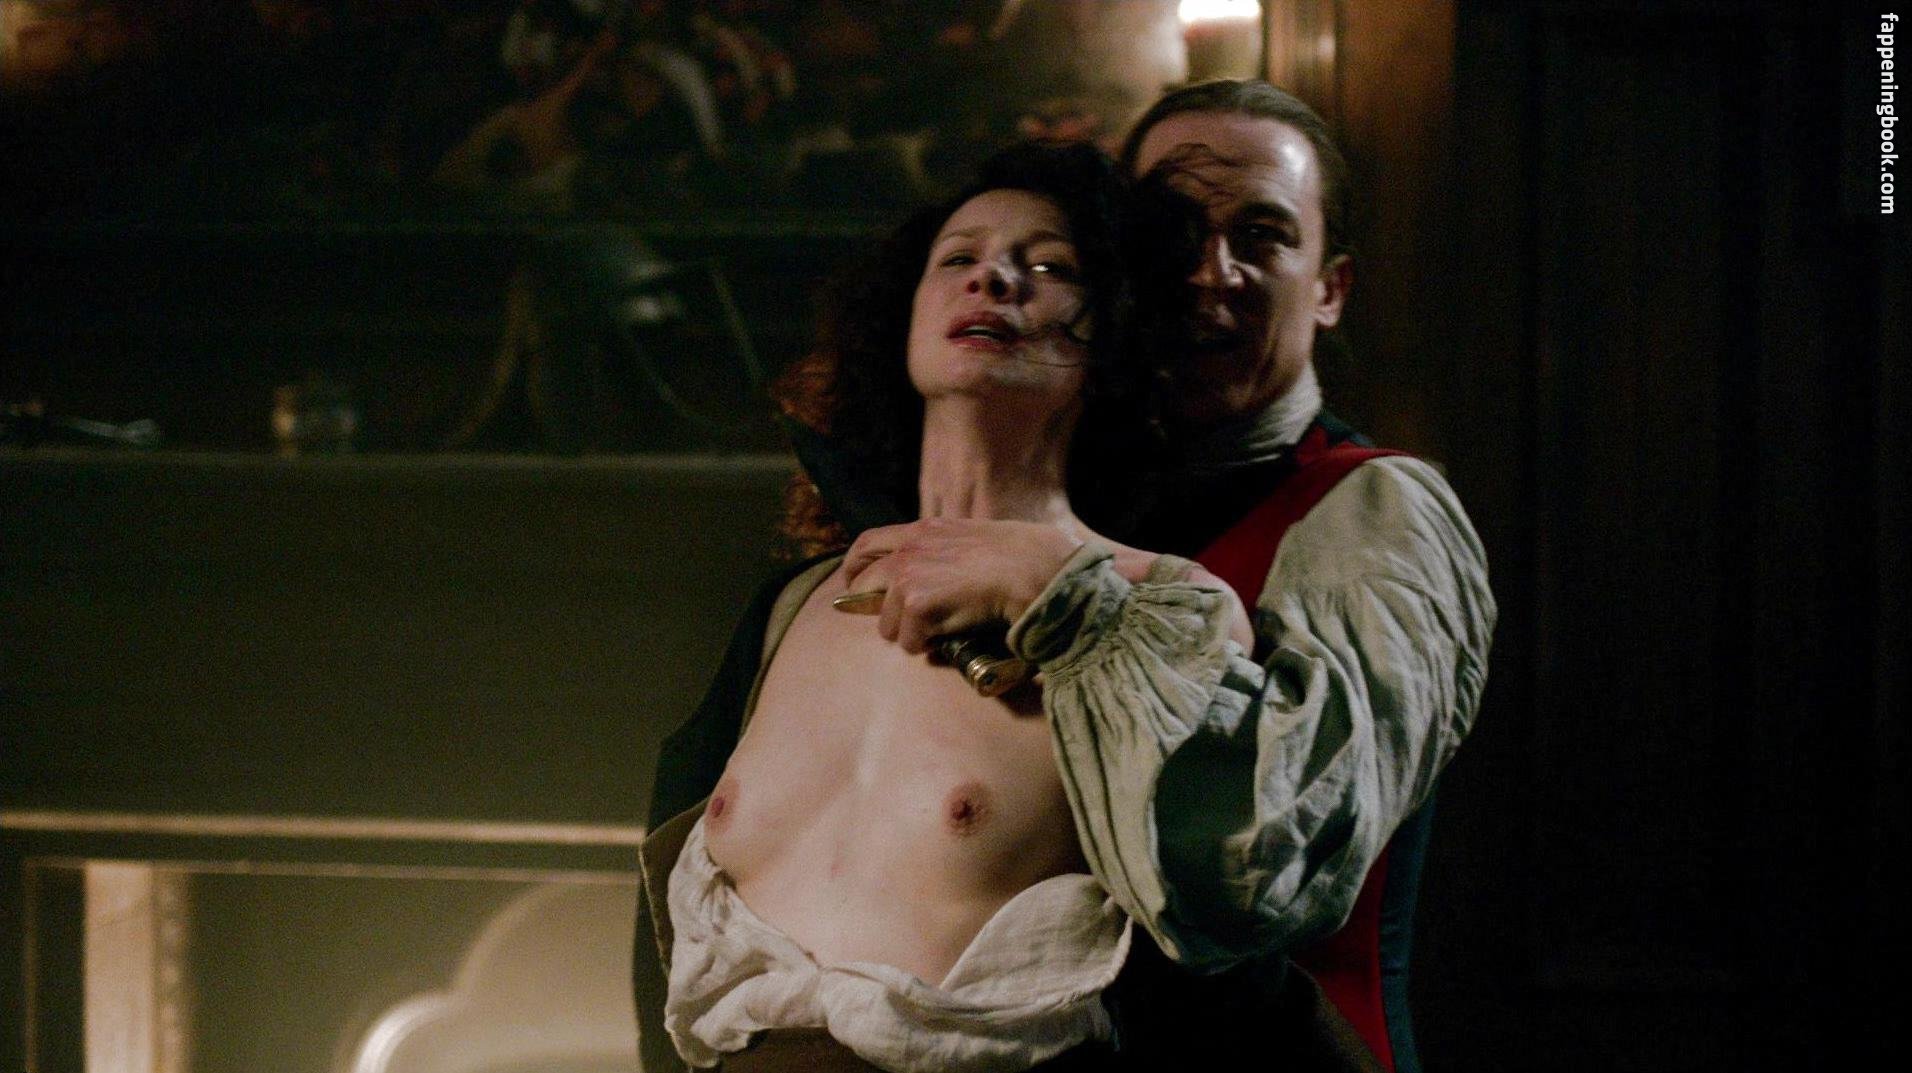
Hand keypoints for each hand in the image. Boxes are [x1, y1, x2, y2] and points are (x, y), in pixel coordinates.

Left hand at [839, 519, 1082, 653]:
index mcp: (922, 530)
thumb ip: (946, 549)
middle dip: (874, 610)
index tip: (855, 585)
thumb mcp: (973, 537)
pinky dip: (926, 646)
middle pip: (864, 584)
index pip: (868, 543)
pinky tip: (948, 638)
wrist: (1033, 570)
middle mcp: (908, 550)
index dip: (855, 567)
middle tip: (897, 625)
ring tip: (939, 631)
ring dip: (909, 633)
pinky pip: (908, 641)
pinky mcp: (917, 606)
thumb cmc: (1019, 555)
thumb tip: (939, 573)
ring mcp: (908, 577)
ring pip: (886, 623)